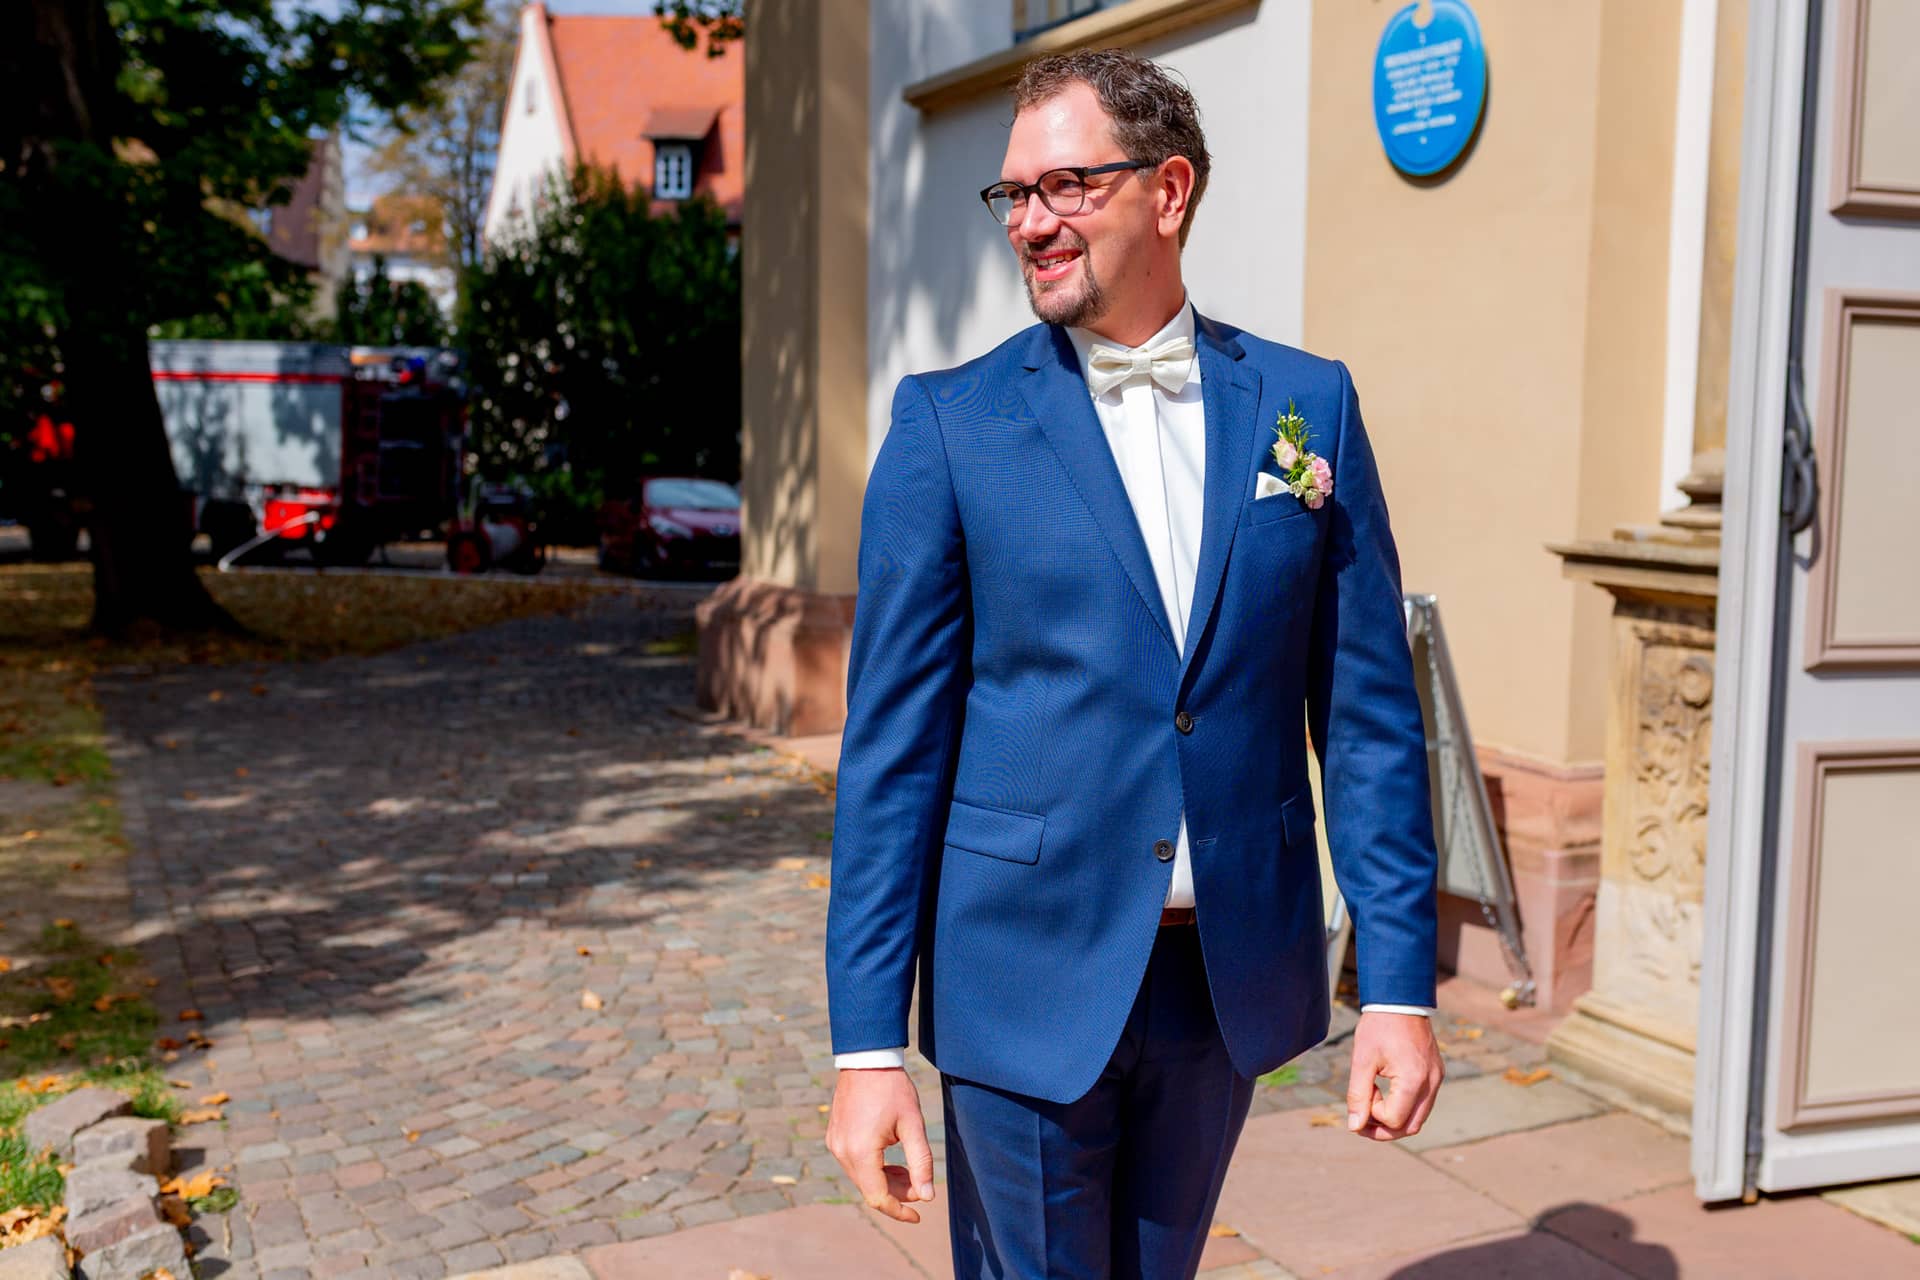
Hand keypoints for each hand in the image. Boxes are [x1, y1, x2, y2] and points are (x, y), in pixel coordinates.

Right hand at [826, 1067, 936, 1222]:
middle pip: (869, 1189)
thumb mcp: (913, 1125)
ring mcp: (835, 1144)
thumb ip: (921, 1163)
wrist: (866, 1059)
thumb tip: (927, 1197)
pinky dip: (873, 1169)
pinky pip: (854, 1164)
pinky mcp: (835, 1137)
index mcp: (861, 1152)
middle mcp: (842, 1152)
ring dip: (885, 1181)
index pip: (878, 1198)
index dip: (898, 1210)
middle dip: (896, 1193)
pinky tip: (891, 1160)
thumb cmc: (892, 1089)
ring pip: (862, 1178)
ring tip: (908, 1171)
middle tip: (920, 1184)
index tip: (917, 1216)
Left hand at [1344, 1011, 1444, 1140]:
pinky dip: (1404, 1107)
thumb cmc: (1378, 1026)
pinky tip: (1386, 1094)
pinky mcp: (1436, 1073)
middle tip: (1361, 1120)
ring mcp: (1437, 1079)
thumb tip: (1354, 1126)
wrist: (1400, 999)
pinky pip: (1423, 1102)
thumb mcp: (1362, 1060)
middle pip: (1410, 1127)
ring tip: (1372, 1106)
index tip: (1364, 1092)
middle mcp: (1431, 1083)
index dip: (1373, 1115)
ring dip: (1395, 1120)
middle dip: (1384, 1130)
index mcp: (1414, 1079)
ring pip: (1418, 1118)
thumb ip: (1358, 1095)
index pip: (1394, 1120)